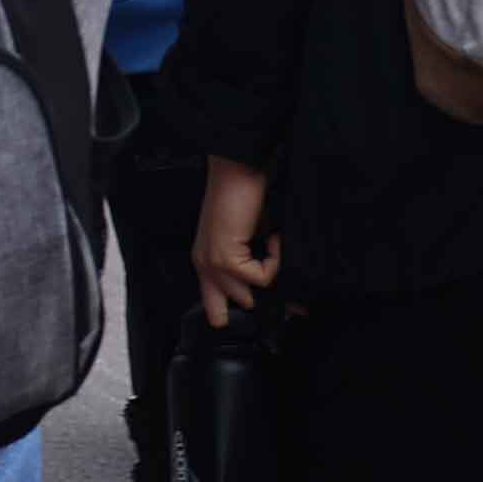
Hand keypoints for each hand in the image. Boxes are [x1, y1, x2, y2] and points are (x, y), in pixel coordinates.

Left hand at [192, 156, 283, 325]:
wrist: (237, 169)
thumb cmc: (245, 196)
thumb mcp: (249, 237)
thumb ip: (254, 262)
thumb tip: (278, 289)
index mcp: (205, 262)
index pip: (213, 308)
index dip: (235, 313)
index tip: (262, 306)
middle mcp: (204, 267)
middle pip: (224, 312)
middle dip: (258, 297)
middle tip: (275, 273)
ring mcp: (212, 265)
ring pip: (248, 297)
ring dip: (268, 273)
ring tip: (273, 245)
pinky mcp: (225, 260)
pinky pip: (261, 278)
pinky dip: (275, 260)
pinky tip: (274, 238)